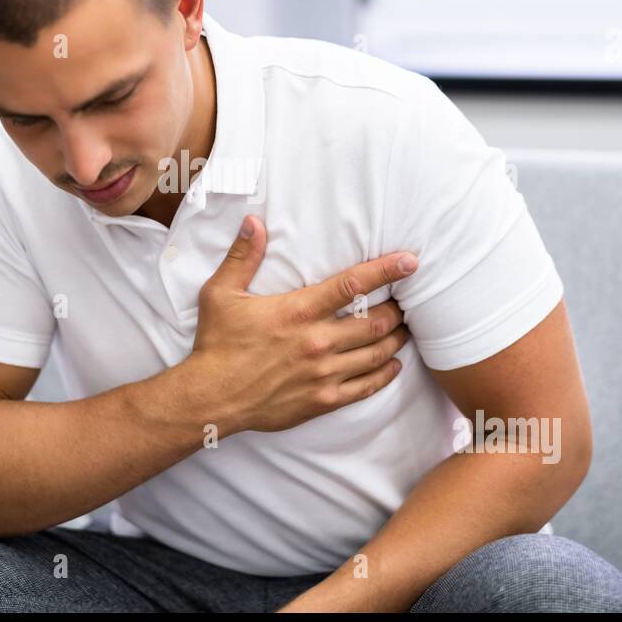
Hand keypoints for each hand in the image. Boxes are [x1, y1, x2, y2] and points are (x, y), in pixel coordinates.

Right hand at [187, 213, 417, 435]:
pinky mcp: (323, 400)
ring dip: (395, 339)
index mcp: (298, 311)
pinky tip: (393, 365)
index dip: (386, 270)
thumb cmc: (216, 344)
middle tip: (404, 301)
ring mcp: (323, 373)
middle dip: (397, 309)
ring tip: (404, 329)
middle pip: (375, 321)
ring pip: (376, 353)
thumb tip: (253, 221)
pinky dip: (385, 374)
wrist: (211, 398)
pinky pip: (365, 387)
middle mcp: (317, 341)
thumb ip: (242, 257)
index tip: (410, 262)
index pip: (352, 284)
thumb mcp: (220, 294)